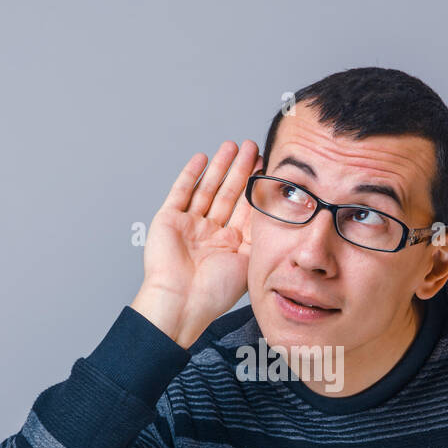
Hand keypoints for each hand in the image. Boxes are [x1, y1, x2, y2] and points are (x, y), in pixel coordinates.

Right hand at [131, 140, 262, 347]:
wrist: (182, 301)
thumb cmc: (214, 291)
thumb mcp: (249, 261)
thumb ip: (261, 236)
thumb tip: (279, 215)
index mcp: (230, 244)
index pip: (246, 207)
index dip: (255, 185)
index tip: (266, 165)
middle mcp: (210, 233)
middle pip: (228, 193)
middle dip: (240, 169)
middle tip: (251, 146)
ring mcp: (189, 225)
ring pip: (207, 188)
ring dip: (219, 167)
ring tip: (231, 146)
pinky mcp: (168, 220)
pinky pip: (181, 192)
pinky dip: (191, 174)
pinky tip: (202, 158)